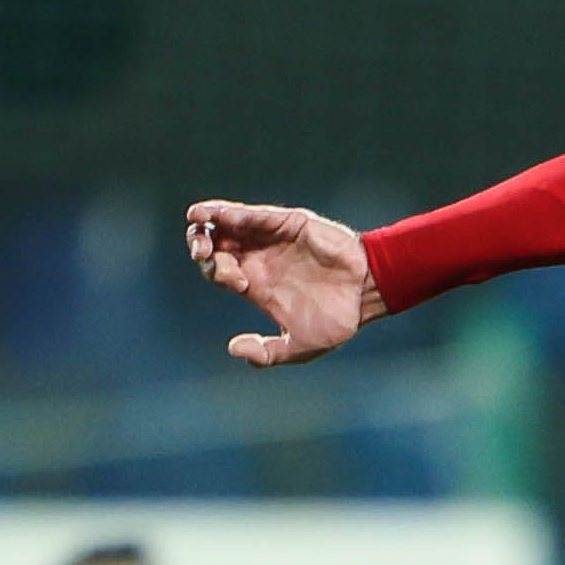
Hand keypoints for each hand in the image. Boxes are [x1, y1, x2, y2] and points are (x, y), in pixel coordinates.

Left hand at [185, 201, 379, 367]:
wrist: (368, 294)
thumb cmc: (338, 321)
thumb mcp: (300, 347)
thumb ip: (268, 353)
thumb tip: (233, 349)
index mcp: (255, 284)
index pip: (219, 270)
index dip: (216, 271)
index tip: (237, 281)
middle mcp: (257, 258)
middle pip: (215, 245)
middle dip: (200, 244)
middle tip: (199, 248)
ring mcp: (270, 238)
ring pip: (227, 225)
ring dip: (208, 222)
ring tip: (196, 220)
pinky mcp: (285, 222)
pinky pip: (251, 214)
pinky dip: (229, 211)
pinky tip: (210, 212)